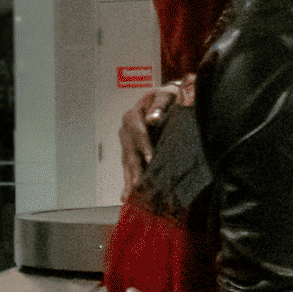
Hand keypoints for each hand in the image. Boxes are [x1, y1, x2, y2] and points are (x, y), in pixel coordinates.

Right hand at [117, 84, 181, 198]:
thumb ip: (159, 105)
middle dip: (134, 168)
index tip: (150, 159)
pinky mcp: (131, 151)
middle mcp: (125, 130)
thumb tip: (153, 118)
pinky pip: (129, 166)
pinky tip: (127, 195)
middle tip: (139, 183)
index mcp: (132, 116)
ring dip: (129, 178)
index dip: (143, 146)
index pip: (137, 132)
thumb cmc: (167, 97)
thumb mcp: (165, 96)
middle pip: (130, 151)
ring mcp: (126, 142)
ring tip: (128, 195)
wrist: (164, 100)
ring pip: (127, 162)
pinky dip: (129, 180)